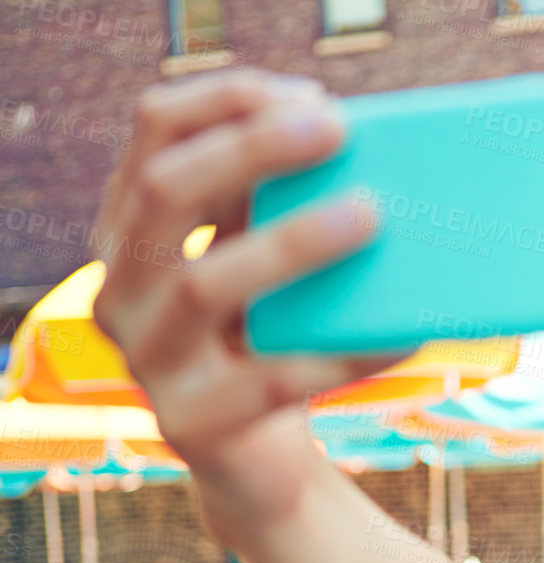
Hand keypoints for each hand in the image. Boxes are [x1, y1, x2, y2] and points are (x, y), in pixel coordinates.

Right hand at [90, 70, 403, 504]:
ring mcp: (146, 360)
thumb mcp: (269, 268)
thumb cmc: (273, 344)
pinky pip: (273, 378)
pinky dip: (345, 350)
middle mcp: (119, 288)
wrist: (260, 469)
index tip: (311, 94)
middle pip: (165, 192)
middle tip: (339, 129)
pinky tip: (405, 331)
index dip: (227, 100)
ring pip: (203, 283)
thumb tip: (378, 150)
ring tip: (369, 215)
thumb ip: (286, 211)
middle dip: (250, 150)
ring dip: (288, 241)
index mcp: (132, 231)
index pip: (154, 132)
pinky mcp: (193, 424)